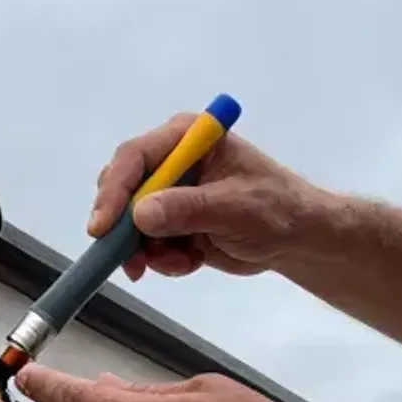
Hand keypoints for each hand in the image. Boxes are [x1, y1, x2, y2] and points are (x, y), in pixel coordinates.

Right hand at [92, 112, 332, 281]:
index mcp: (188, 138)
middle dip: (123, 228)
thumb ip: (187, 209)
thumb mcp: (235, 208)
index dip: (115, 191)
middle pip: (123, 189)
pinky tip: (189, 262)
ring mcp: (169, 193)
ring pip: (130, 223)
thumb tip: (141, 215)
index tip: (103, 227)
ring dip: (147, 250)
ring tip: (180, 262)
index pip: (135, 157)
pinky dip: (162, 259)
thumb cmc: (277, 210)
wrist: (298, 239)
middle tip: (130, 261)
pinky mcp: (171, 222)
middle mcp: (172, 161)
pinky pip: (146, 243)